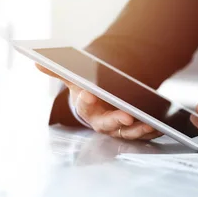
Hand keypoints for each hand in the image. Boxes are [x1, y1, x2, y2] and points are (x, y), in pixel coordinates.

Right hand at [36, 64, 160, 139]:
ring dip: (138, 130)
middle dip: (116, 120)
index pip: (84, 105)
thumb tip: (37, 62)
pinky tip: (160, 127)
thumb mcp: (74, 79)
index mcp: (87, 108)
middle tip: (126, 116)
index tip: (89, 93)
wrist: (100, 101)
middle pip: (108, 123)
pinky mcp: (132, 130)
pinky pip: (143, 134)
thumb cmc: (87, 91)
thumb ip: (59, 71)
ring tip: (149, 124)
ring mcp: (118, 128)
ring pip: (127, 132)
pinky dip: (152, 132)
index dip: (86, 100)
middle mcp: (101, 121)